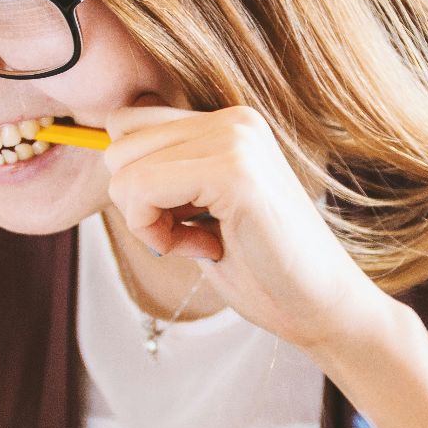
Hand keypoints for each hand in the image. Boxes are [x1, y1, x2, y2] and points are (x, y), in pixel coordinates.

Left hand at [102, 103, 393, 351]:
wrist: (322, 308)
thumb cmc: (262, 270)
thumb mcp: (201, 210)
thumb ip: (166, 176)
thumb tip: (104, 152)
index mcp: (229, 123)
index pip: (129, 124)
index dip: (137, 182)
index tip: (182, 221)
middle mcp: (233, 119)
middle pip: (118, 142)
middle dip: (137, 201)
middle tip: (190, 235)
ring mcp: (236, 140)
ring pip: (123, 167)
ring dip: (147, 219)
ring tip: (202, 241)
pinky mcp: (234, 172)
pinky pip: (141, 189)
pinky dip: (155, 232)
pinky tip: (204, 249)